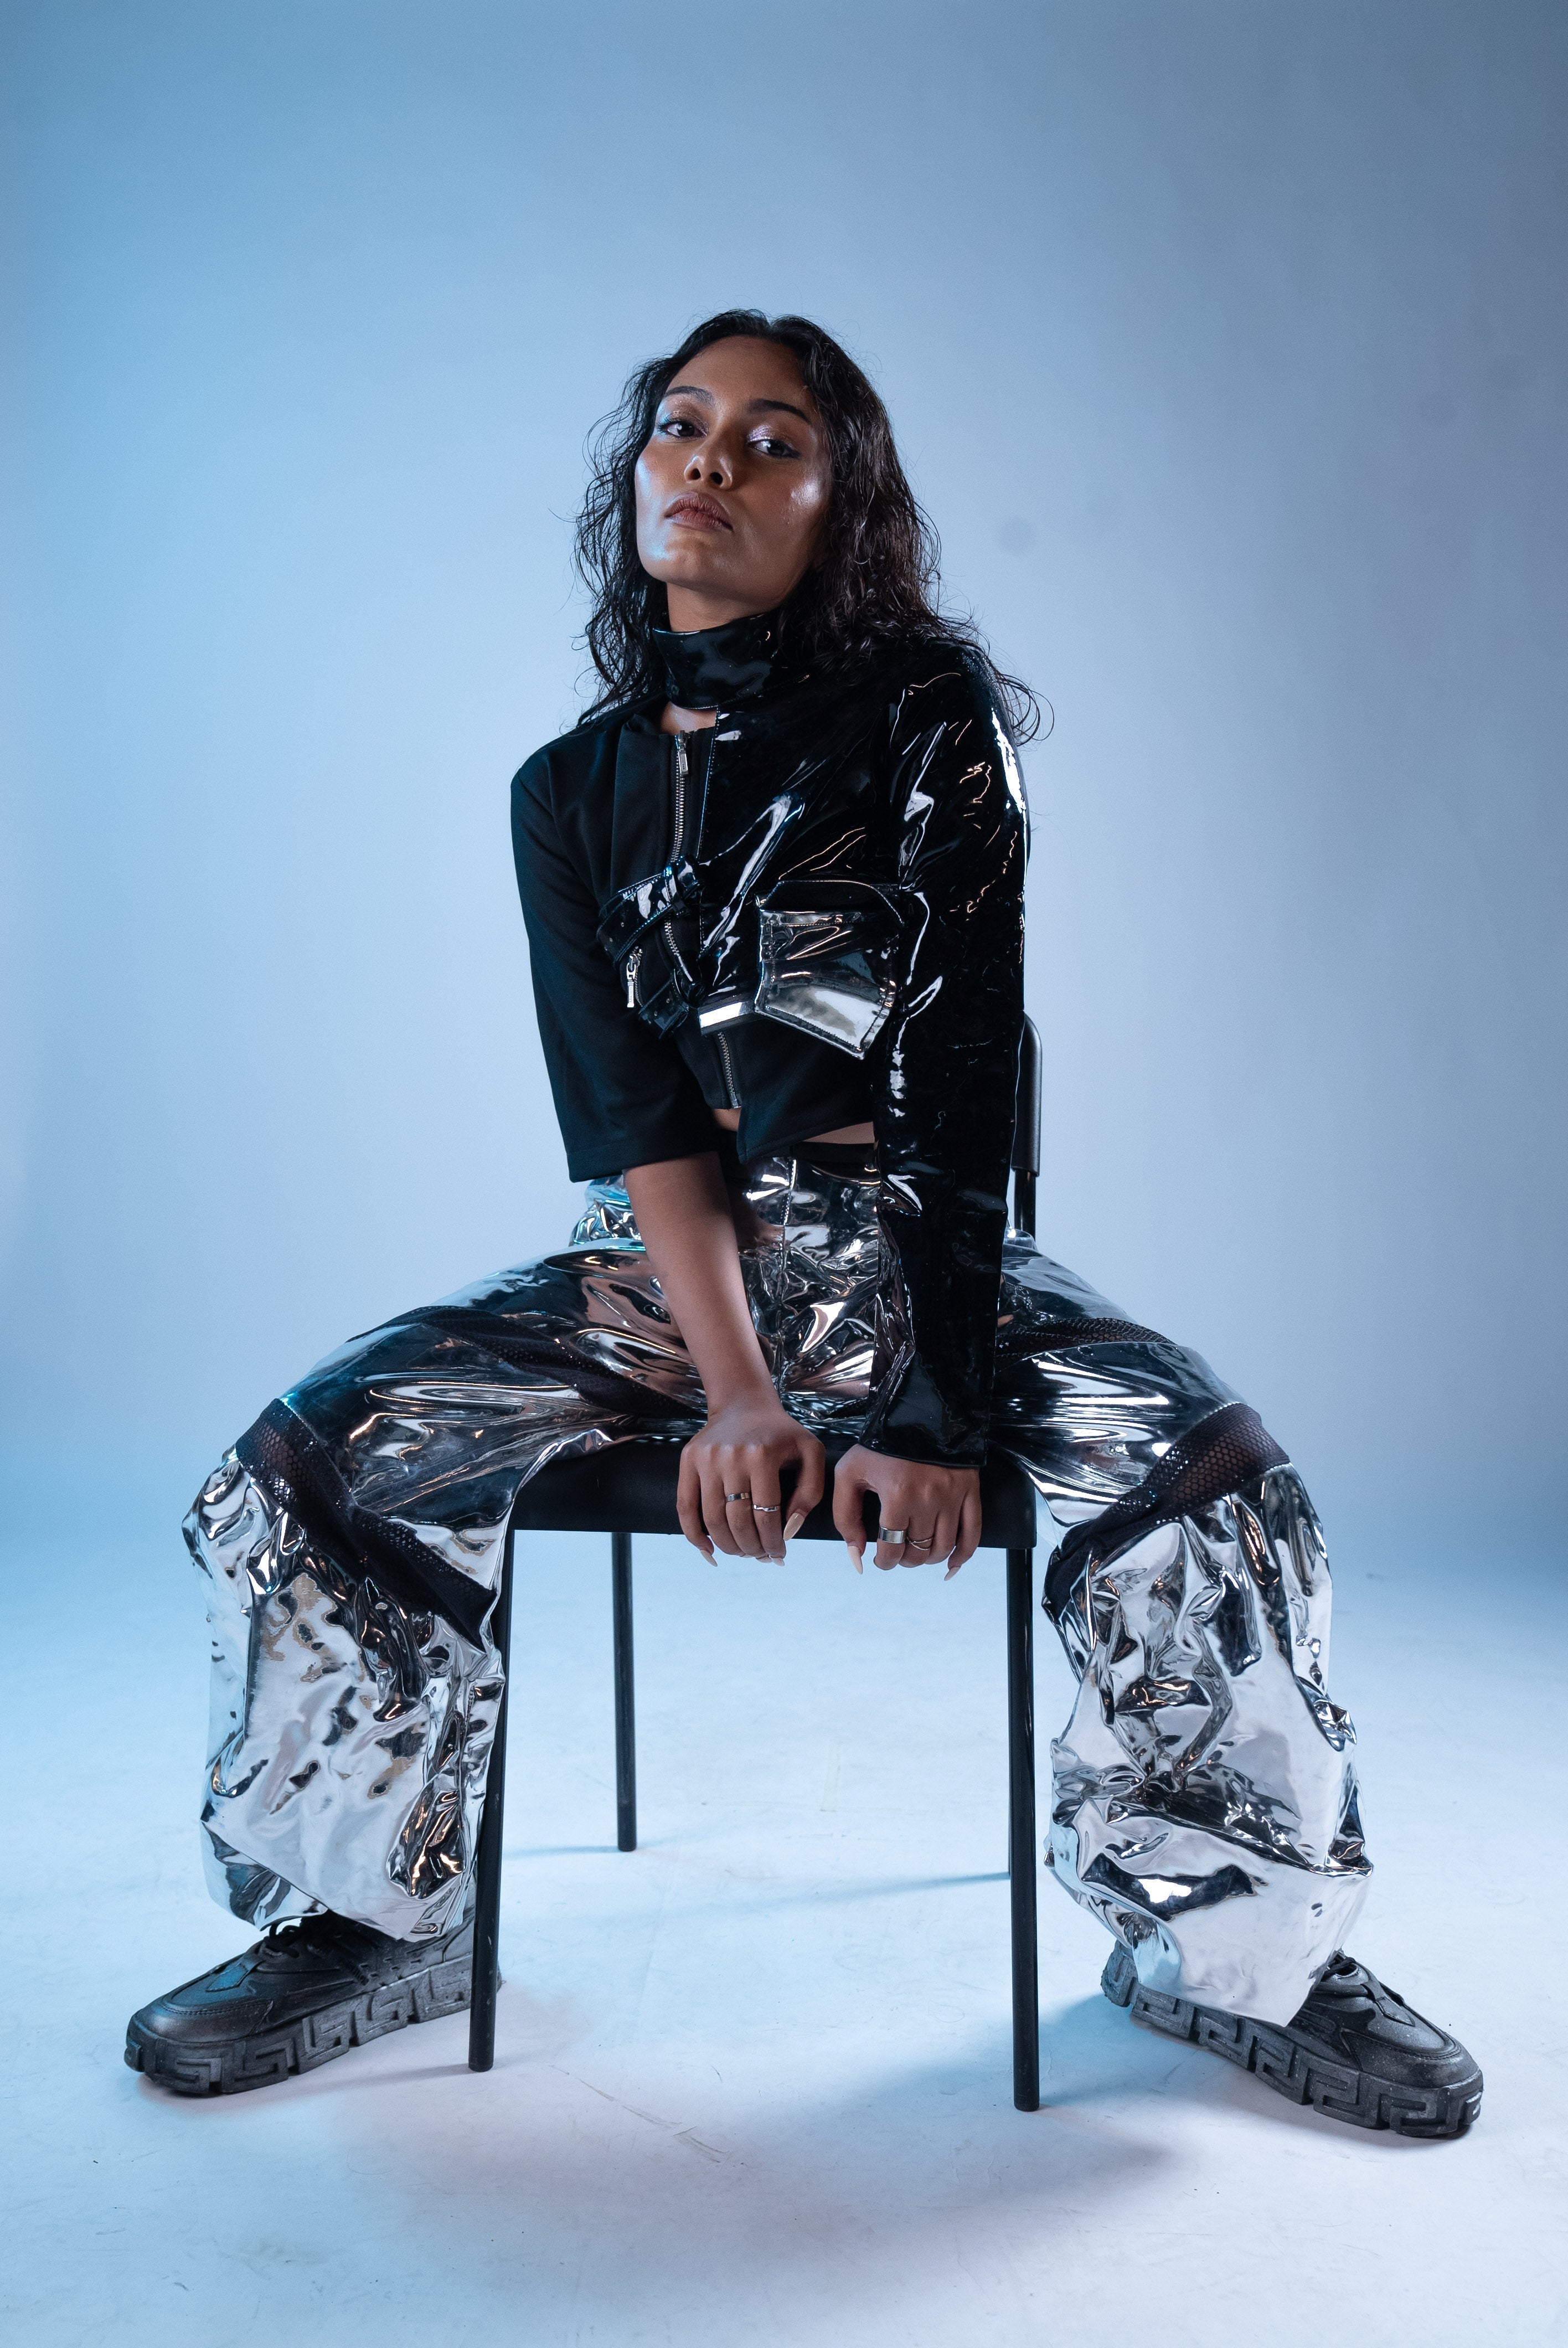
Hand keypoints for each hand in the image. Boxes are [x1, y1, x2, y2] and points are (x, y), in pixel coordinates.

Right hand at [677, 1392, 826, 1561]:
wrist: (744, 1404)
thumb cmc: (781, 1435)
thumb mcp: (810, 1454)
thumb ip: (810, 1493)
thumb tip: (788, 1531)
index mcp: (764, 1455)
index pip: (767, 1515)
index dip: (773, 1543)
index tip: (779, 1555)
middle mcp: (732, 1456)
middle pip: (738, 1521)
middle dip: (752, 1548)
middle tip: (761, 1557)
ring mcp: (706, 1458)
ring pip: (712, 1519)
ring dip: (728, 1546)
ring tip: (742, 1553)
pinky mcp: (689, 1460)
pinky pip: (685, 1506)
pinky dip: (694, 1535)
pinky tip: (709, 1550)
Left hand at [831, 1445, 981, 1575]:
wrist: (916, 1410)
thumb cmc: (879, 1444)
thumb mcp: (849, 1474)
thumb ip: (846, 1517)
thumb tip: (856, 1556)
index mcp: (898, 1495)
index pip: (892, 1549)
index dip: (883, 1562)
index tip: (880, 1560)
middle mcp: (928, 1498)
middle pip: (918, 1551)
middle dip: (905, 1560)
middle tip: (897, 1553)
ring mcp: (953, 1495)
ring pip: (944, 1547)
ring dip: (928, 1558)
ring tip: (917, 1553)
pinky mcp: (970, 1490)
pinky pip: (973, 1533)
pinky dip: (963, 1555)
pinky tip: (951, 1566)